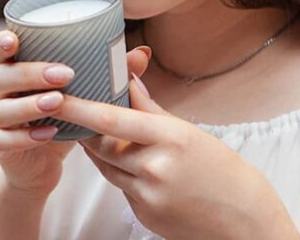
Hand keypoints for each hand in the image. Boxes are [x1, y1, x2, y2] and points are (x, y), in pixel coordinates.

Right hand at [0, 30, 150, 199]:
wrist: (41, 165)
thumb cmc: (61, 118)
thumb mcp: (82, 95)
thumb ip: (107, 73)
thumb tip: (142, 53)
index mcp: (18, 72)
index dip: (1, 43)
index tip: (15, 39)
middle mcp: (3, 94)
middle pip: (2, 77)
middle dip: (31, 73)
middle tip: (65, 74)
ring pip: (2, 109)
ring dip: (30, 105)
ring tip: (58, 102)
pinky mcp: (1, 148)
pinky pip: (5, 140)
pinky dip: (26, 137)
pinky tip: (49, 134)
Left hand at [51, 74, 298, 238]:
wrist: (242, 220)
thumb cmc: (220, 168)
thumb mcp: (187, 130)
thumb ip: (149, 106)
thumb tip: (128, 80)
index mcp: (169, 138)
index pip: (111, 119)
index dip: (78, 108)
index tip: (56, 97)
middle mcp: (154, 167)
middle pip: (100, 144)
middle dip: (85, 129)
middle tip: (74, 112)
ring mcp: (147, 195)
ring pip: (106, 166)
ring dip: (101, 150)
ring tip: (106, 136)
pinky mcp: (143, 214)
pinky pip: (119, 186)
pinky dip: (119, 172)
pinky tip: (135, 166)